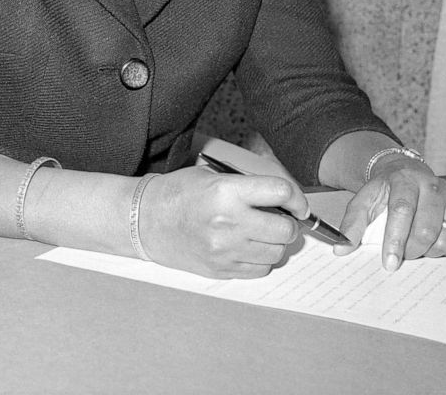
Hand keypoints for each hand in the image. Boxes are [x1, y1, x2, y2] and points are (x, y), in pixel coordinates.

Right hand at [136, 165, 308, 278]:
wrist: (147, 220)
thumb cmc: (179, 193)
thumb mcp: (213, 176)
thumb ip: (248, 185)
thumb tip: (283, 197)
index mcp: (227, 191)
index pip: (280, 193)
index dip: (296, 198)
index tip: (297, 203)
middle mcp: (229, 222)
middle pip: (285, 229)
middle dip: (289, 223)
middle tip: (281, 218)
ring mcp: (226, 250)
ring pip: (276, 252)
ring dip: (275, 243)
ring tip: (262, 232)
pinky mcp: (222, 269)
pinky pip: (260, 270)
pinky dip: (261, 259)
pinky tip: (249, 247)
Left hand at [335, 156, 445, 270]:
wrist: (407, 174)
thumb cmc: (385, 192)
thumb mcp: (364, 201)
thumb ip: (351, 224)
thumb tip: (340, 250)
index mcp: (404, 180)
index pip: (402, 211)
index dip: (395, 240)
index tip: (389, 264)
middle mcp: (432, 185)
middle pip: (426, 230)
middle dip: (411, 251)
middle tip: (401, 256)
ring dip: (429, 252)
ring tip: (416, 246)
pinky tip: (433, 242)